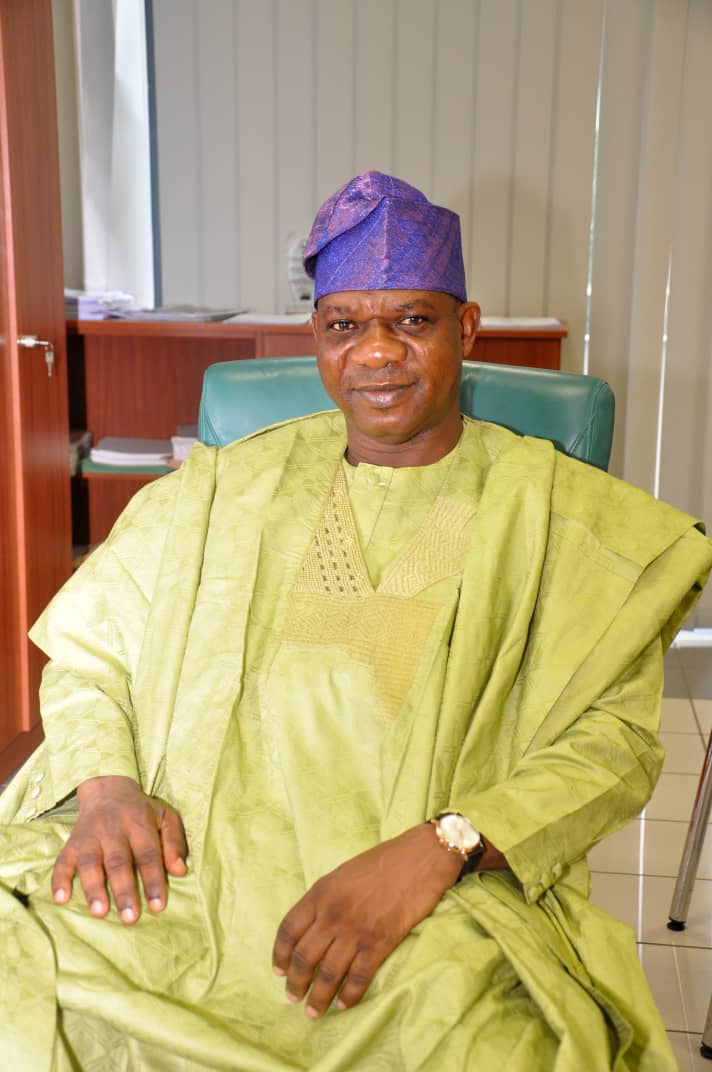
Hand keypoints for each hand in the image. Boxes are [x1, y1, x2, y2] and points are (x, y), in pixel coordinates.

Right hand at [51, 775, 187, 923]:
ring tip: (99, 912)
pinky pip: (63, 861)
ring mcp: (90, 836)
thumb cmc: (142, 811)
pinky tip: (61, 898)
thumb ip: (174, 843)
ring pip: (90, 862)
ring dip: (93, 888)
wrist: (108, 789)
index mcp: (139, 823)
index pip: (148, 854)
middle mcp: (113, 829)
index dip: (153, 880)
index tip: (157, 906)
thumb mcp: (166, 818)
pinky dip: (60, 879)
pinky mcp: (72, 842)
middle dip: (124, 890)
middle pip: (118, 862)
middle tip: (130, 918)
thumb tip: (180, 871)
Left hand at [272, 823, 463, 1018]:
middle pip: (304, 957)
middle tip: (294, 996)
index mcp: (320, 894)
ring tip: (313, 1011)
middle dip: (296, 982)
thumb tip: (313, 927)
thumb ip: (324, 899)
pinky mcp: (379, 943)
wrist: (418, 859)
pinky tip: (344, 1004)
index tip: (279, 970)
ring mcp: (355, 931)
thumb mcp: (341, 875)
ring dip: (318, 997)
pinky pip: (358, 977)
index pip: (289, 930)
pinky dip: (349, 995)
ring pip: (328, 973)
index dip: (280, 954)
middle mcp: (332, 914)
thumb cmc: (381, 863)